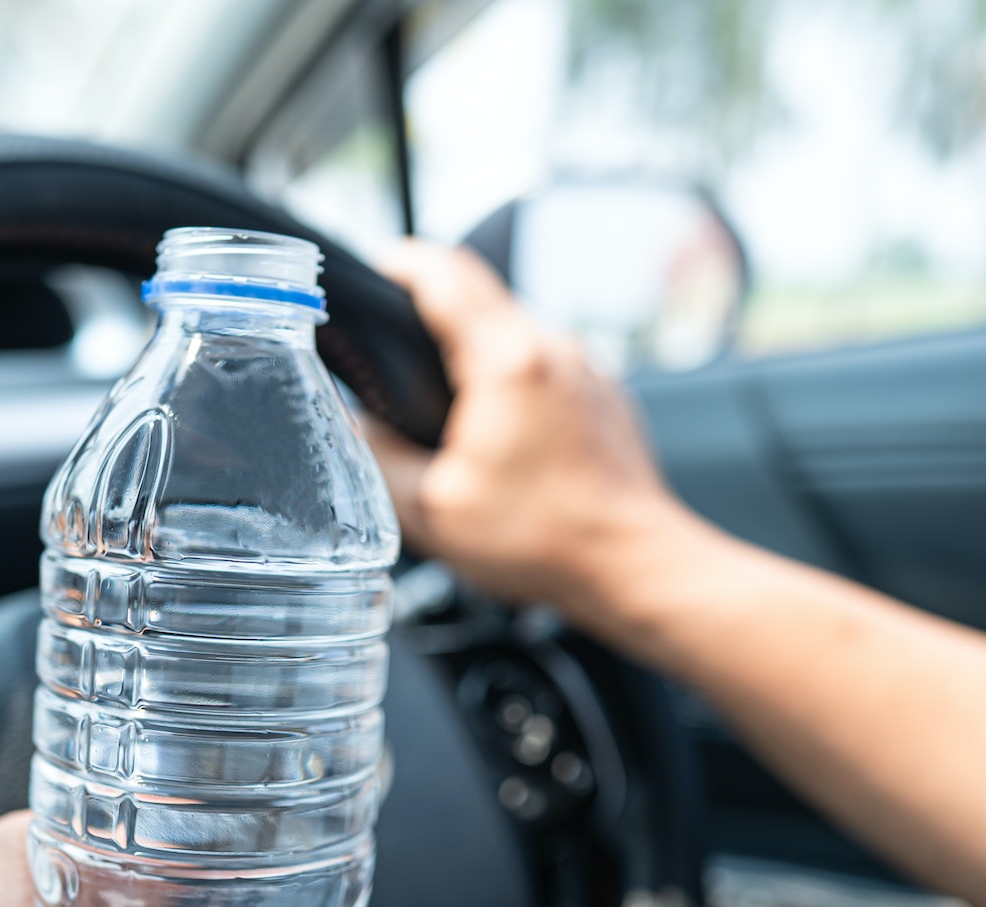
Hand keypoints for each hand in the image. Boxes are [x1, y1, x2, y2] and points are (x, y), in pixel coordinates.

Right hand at [367, 240, 699, 623]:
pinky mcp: (603, 393)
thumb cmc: (547, 541)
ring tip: (440, 385)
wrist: (632, 564)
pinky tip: (496, 423)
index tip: (374, 268)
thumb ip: (378, 458)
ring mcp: (585, 367)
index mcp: (505, 362)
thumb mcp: (433, 510)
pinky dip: (511, 372)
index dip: (398, 262)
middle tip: (393, 326)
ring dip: (474, 338)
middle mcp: (552, 349)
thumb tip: (353, 426)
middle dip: (431, 296)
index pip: (442, 274)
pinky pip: (546, 360)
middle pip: (480, 288)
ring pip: (514, 324)